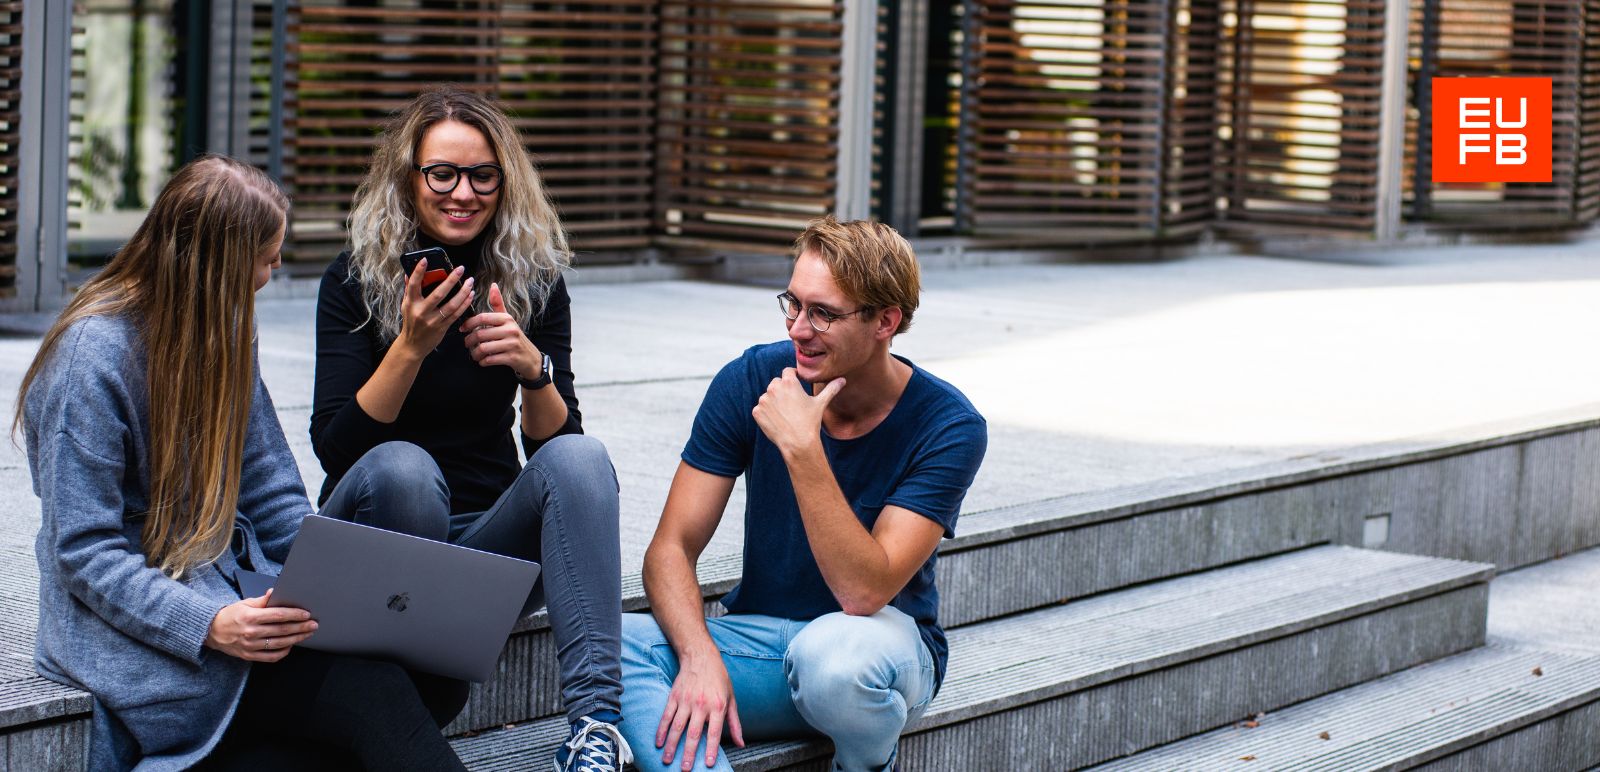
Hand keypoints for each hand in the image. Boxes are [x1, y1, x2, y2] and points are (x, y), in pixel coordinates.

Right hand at [204, 590, 317, 662]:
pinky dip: (283, 652)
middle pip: (282, 630)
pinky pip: (271, 657)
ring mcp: (250, 646)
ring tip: (307, 634)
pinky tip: (291, 645)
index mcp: (250, 617)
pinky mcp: (249, 655)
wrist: (211, 631)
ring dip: (296, 639)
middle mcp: (251, 632)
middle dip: (301, 627)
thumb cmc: (230, 615)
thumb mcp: (245, 603)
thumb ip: (262, 600)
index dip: (295, 614)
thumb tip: (275, 592)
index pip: (278, 615)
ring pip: (280, 644)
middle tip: (313, 624)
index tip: (306, 614)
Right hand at [396, 258, 474, 355]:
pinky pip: (456, 314)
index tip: (425, 259)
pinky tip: (470, 295)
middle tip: (460, 269)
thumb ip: (408, 290)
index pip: (414, 284)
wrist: (413, 345)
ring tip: (470, 282)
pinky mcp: (442, 327)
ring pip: (451, 304)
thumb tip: (408, 273)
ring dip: (463, 292)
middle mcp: (421, 311)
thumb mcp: (406, 306)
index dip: (418, 272)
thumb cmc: (410, 322)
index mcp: (411, 303)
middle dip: (451, 280)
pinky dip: (465, 304)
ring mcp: (433, 320)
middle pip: (438, 294)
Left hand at [460, 282, 541, 380]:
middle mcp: (510, 330)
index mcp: (507, 319)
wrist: (531, 358)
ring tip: (474, 354)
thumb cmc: (514, 337)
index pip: (482, 318)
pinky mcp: (512, 358)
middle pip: (480, 334)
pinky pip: (490, 360)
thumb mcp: (508, 320)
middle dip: (469, 341)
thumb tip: (493, 285)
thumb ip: (498, 304)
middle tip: (467, 344)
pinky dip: (483, 362)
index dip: (469, 323)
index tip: (462, 329)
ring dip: (475, 353)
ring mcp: (512, 344)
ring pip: (483, 348)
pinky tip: (483, 361)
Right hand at [656, 654, 744, 769]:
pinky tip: (659, 743)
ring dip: (672, 745)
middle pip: (694, 733)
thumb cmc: (719, 679)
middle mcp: (701, 704)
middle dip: (689, 753)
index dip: (712, 749)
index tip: (709, 763)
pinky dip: (661, 730)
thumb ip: (734, 723)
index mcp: (717, 706)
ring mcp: (686, 701)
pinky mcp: (674, 697)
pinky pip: (666, 716)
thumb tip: (740, 743)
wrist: (701, 657)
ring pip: (677, 727)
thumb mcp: (731, 699)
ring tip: (667, 760)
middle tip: (686, 769)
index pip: (715, 732)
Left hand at [751, 368, 843, 456]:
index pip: (787, 371)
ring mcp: (764, 400)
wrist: (798, 443)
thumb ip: (831, 389)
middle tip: (792, 404)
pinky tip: (777, 421)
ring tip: (786, 414)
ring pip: (768, 396)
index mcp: (789, 382)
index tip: (796, 385)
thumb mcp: (821, 403)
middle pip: (777, 383)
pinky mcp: (757, 411)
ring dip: (774, 402)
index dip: (793, 377)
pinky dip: (766, 413)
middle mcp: (774, 388)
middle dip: (783, 390)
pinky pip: (760, 409)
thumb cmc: (810, 422)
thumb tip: (842, 380)